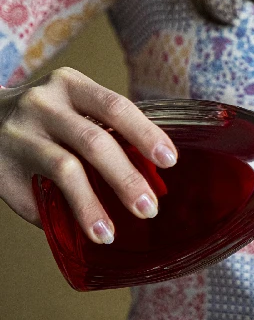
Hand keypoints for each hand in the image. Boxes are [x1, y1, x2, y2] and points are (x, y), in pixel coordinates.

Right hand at [0, 67, 176, 243]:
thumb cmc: (48, 119)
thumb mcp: (75, 108)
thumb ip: (107, 132)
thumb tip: (153, 177)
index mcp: (71, 86)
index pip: (116, 107)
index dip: (146, 134)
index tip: (170, 160)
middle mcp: (44, 105)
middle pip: (95, 142)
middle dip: (126, 178)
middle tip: (149, 208)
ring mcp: (20, 134)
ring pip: (66, 170)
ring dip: (92, 206)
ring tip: (109, 233)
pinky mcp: (1, 166)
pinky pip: (37, 195)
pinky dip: (63, 214)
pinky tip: (80, 230)